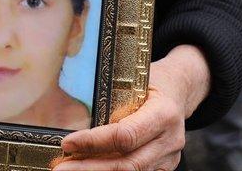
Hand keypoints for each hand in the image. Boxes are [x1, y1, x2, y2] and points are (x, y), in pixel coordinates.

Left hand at [58, 46, 209, 170]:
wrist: (180, 90)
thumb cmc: (153, 81)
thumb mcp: (136, 80)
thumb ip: (114, 100)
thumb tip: (76, 116)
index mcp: (164, 113)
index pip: (125, 136)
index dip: (94, 142)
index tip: (68, 143)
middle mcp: (170, 139)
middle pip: (127, 164)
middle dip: (90, 167)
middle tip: (61, 167)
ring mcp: (169, 157)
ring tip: (70, 169)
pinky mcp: (164, 166)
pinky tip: (91, 168)